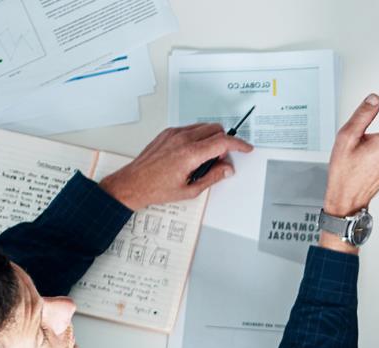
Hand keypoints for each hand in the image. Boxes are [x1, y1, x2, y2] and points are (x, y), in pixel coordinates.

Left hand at [98, 123, 251, 210]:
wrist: (133, 184)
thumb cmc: (156, 188)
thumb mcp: (190, 190)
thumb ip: (213, 177)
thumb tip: (227, 168)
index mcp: (189, 154)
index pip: (222, 142)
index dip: (239, 144)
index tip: (245, 148)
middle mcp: (182, 139)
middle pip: (215, 129)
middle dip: (224, 142)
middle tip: (220, 159)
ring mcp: (173, 134)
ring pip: (203, 126)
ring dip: (211, 138)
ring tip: (205, 158)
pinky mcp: (167, 133)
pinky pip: (190, 129)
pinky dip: (198, 137)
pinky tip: (193, 153)